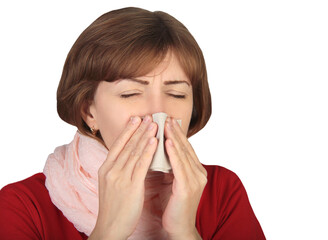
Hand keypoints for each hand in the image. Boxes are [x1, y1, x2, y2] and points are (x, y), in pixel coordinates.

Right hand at [90, 115, 157, 239]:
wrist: (109, 228)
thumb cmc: (112, 207)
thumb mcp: (109, 184)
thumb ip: (117, 170)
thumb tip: (127, 158)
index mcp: (105, 169)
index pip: (117, 145)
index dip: (127, 131)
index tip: (135, 119)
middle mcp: (111, 170)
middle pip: (126, 145)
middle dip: (138, 129)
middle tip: (147, 116)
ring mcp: (119, 177)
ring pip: (134, 151)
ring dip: (145, 136)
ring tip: (153, 123)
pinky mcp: (130, 186)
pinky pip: (141, 165)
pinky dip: (148, 151)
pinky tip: (154, 142)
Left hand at [162, 117, 206, 239]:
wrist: (178, 227)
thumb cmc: (173, 205)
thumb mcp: (173, 181)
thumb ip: (171, 166)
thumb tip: (161, 150)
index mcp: (195, 171)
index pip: (186, 148)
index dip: (177, 133)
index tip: (168, 120)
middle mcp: (198, 173)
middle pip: (185, 147)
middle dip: (175, 131)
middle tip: (165, 116)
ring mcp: (195, 180)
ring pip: (183, 154)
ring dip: (173, 138)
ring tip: (165, 124)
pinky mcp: (188, 188)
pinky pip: (179, 167)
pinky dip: (174, 153)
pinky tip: (168, 142)